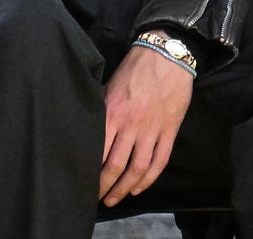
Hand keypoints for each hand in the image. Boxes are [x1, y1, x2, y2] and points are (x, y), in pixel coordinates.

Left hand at [99, 41, 193, 206]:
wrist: (166, 55)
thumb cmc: (134, 69)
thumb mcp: (110, 87)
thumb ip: (103, 111)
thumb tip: (89, 133)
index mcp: (113, 113)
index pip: (99, 151)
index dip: (91, 171)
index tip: (83, 182)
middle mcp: (132, 125)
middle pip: (116, 166)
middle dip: (105, 186)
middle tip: (97, 198)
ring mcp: (152, 130)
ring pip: (138, 168)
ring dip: (125, 188)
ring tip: (115, 198)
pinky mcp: (169, 131)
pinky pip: (159, 161)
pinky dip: (148, 179)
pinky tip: (138, 187)